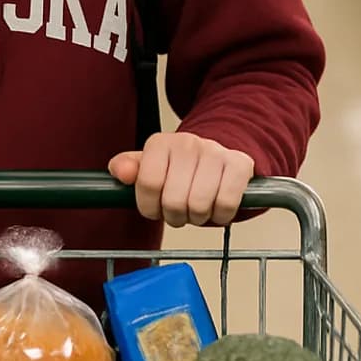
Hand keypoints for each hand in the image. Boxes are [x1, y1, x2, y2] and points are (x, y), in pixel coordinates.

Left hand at [108, 132, 254, 227]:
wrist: (219, 152)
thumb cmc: (179, 168)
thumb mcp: (150, 166)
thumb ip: (128, 169)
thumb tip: (121, 172)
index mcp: (160, 143)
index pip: (148, 183)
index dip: (150, 207)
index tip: (155, 208)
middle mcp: (187, 143)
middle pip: (174, 200)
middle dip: (174, 216)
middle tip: (178, 212)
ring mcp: (215, 152)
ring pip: (199, 205)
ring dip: (197, 218)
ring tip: (196, 209)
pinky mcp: (239, 164)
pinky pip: (226, 204)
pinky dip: (220, 216)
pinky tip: (216, 208)